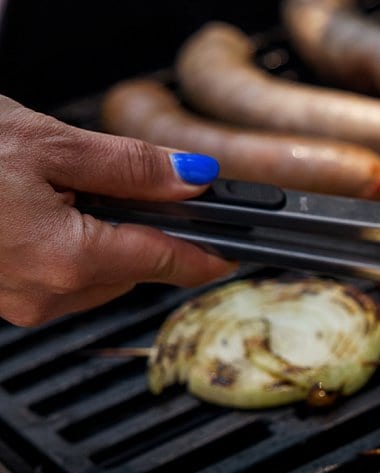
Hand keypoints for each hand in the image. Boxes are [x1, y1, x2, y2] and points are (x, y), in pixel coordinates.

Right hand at [0, 95, 235, 325]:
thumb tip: (193, 177)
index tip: (237, 248)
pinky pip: (54, 276)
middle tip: (112, 182)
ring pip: (95, 276)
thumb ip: (130, 166)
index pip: (167, 262)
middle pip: (132, 270)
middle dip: (136, 229)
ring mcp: (17, 301)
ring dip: (96, 239)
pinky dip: (60, 246)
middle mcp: (44, 294)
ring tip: (57, 189)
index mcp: (67, 260)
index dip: (208, 251)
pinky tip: (34, 209)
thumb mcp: (47, 143)